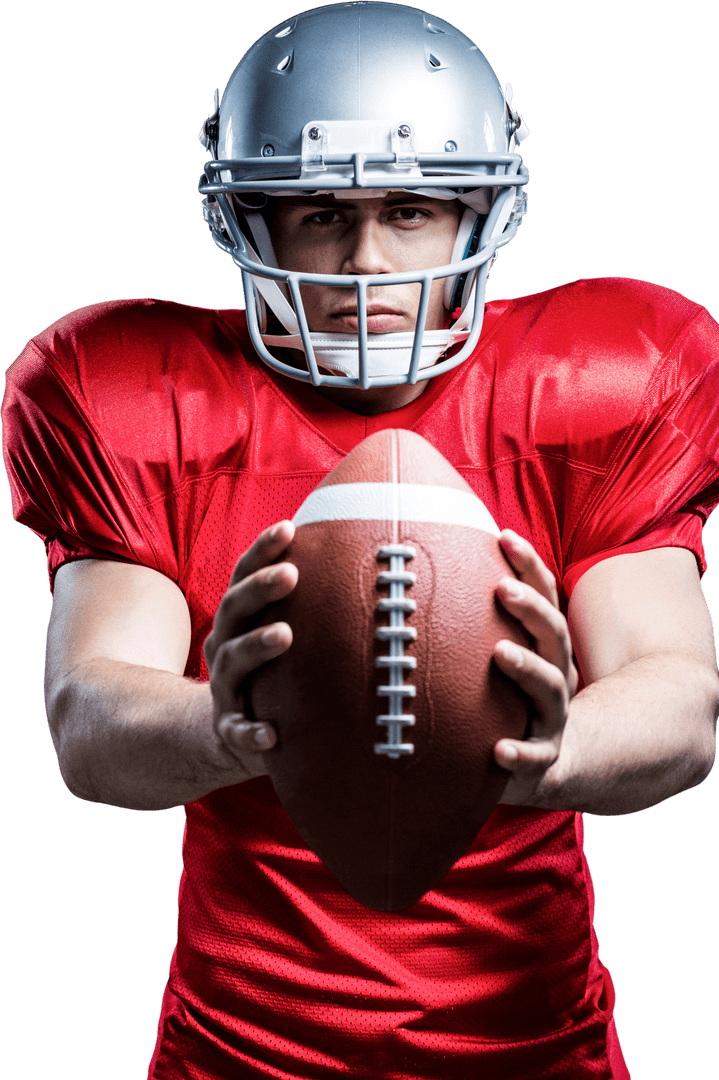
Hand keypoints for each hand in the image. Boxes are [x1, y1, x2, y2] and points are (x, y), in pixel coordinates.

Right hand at [203, 520, 297, 777]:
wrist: (232, 731)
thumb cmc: (273, 669)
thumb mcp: (281, 631)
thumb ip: (310, 601)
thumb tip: (366, 547)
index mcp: (239, 618)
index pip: (244, 575)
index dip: (262, 550)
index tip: (289, 527)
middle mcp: (224, 645)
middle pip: (234, 608)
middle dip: (260, 588)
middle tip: (291, 573)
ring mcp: (224, 687)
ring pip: (231, 662)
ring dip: (256, 646)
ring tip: (285, 633)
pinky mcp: (229, 729)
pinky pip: (236, 732)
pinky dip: (251, 733)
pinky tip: (271, 735)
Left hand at [492, 530, 578, 806]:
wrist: (547, 763)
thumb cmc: (509, 698)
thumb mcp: (501, 654)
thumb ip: (473, 619)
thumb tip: (423, 562)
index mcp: (545, 646)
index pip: (544, 597)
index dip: (529, 565)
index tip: (503, 536)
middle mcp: (555, 674)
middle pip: (554, 634)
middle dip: (530, 608)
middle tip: (502, 589)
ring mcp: (553, 717)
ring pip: (550, 689)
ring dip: (527, 667)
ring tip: (500, 653)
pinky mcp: (543, 758)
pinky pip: (535, 758)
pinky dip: (519, 754)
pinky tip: (497, 750)